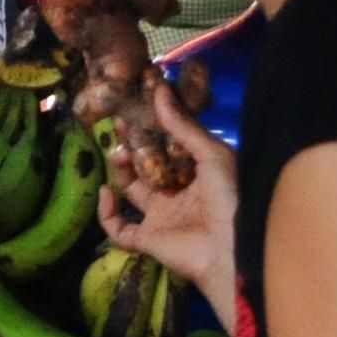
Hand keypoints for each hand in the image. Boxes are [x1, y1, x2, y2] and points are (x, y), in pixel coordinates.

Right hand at [102, 87, 239, 318]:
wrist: (231, 248)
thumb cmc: (230, 197)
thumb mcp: (212, 153)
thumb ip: (183, 125)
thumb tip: (160, 89)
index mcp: (198, 176)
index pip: (170, 149)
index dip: (153, 131)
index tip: (137, 110)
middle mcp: (178, 195)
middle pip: (147, 168)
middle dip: (133, 147)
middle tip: (120, 127)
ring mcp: (161, 218)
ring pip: (130, 192)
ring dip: (119, 172)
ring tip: (117, 154)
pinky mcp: (147, 240)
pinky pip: (117, 228)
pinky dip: (106, 212)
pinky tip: (106, 192)